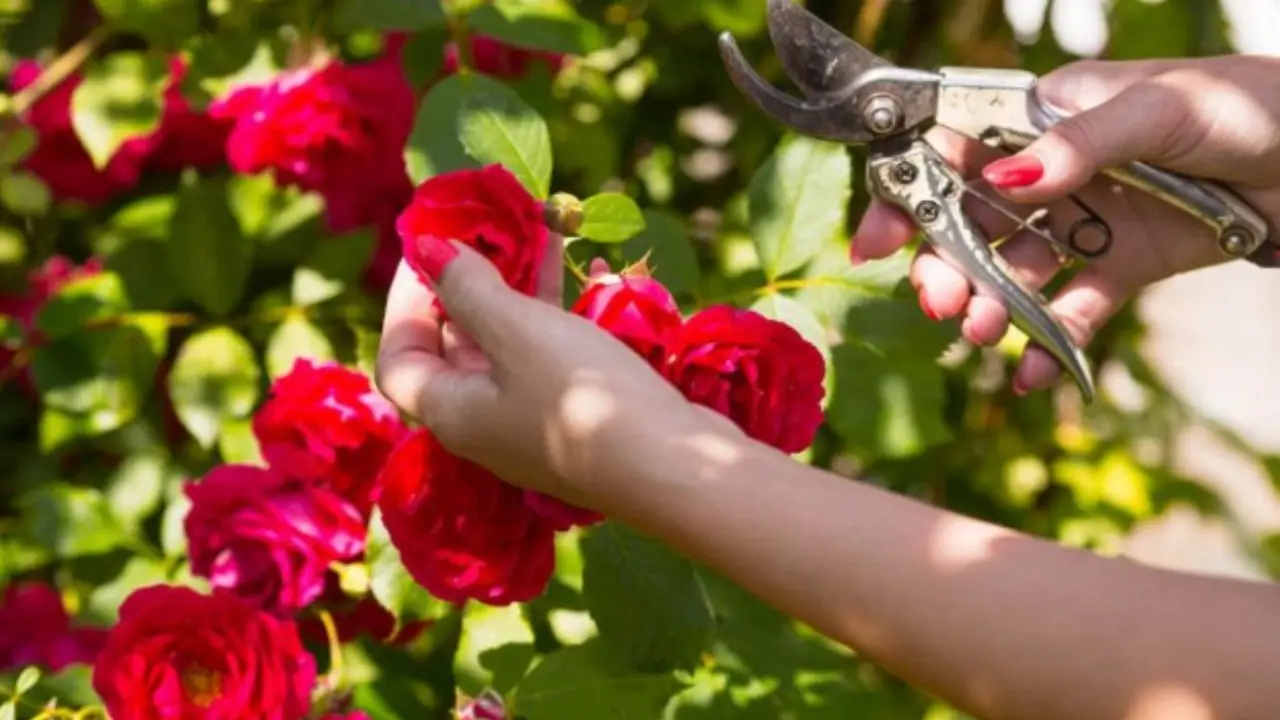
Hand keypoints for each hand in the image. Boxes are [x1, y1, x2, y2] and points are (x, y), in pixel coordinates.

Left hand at [373, 235, 724, 502]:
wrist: (676, 468)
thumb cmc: (586, 398)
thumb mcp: (519, 331)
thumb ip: (469, 287)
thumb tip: (424, 248)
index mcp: (452, 413)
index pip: (399, 359)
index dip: (405, 303)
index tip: (433, 250)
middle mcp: (484, 424)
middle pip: (454, 349)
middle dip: (469, 284)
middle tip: (490, 230)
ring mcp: (533, 423)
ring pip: (509, 346)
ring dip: (519, 290)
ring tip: (539, 230)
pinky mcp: (579, 417)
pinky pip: (552, 356)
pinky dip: (558, 314)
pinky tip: (591, 271)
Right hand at [852, 55, 1279, 394]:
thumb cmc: (1245, 106)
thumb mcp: (1159, 109)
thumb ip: (1078, 145)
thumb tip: (1002, 183)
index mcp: (1047, 117)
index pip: (956, 152)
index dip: (907, 193)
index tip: (875, 241)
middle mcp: (1054, 171)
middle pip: (974, 222)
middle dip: (946, 264)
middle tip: (938, 302)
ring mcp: (1085, 221)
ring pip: (1013, 269)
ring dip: (990, 304)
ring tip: (981, 334)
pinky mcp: (1121, 266)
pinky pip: (1070, 308)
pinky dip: (1047, 343)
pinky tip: (1030, 375)